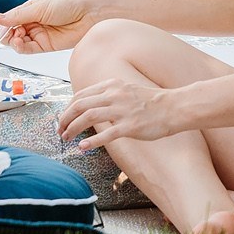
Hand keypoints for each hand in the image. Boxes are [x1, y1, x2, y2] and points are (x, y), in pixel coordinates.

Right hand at [0, 0, 96, 53]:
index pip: (9, 18)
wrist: (89, 14)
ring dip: (13, 41)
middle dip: (6, 33)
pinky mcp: (46, 45)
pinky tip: (19, 43)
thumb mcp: (38, 7)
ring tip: (16, 37)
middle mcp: (32, 22)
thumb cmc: (67, 4)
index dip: (1, 23)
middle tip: (7, 33)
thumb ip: (18, 15)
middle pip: (12, 31)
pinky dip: (21, 48)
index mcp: (29, 10)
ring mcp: (39, 34)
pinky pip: (29, 49)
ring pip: (19, 41)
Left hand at [59, 73, 176, 150]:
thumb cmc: (151, 102)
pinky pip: (106, 134)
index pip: (80, 96)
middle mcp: (113, 95)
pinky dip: (91, 141)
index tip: (63, 118)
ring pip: (88, 117)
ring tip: (66, 138)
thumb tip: (92, 106)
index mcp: (111, 86)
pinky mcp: (130, 126)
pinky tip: (82, 147)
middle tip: (60, 130)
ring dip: (73, 128)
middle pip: (79, 105)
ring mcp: (121, 111)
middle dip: (65, 118)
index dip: (68, 108)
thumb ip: (109, 95)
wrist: (174, 108)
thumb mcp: (126, 90)